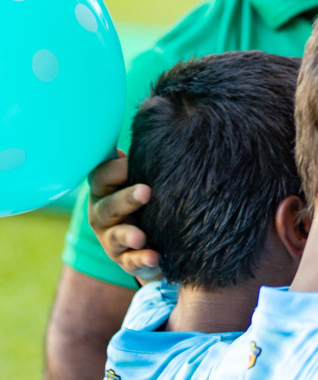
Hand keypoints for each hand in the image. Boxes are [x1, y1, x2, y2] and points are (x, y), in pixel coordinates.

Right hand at [86, 152, 160, 280]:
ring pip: (116, 236)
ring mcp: (111, 240)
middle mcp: (102, 215)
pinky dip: (142, 260)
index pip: (102, 176)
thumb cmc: (145, 200)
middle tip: (146, 191)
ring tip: (140, 237)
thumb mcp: (140, 180)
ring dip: (128, 235)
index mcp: (105, 190)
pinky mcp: (126, 261)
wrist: (152, 240)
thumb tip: (152, 118)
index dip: (115, 169)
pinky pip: (132, 261)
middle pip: (108, 206)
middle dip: (126, 199)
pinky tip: (154, 257)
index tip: (131, 163)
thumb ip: (142, 161)